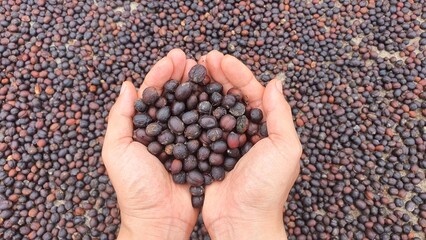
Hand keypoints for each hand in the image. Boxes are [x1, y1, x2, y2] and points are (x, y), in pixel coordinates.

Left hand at [102, 49, 199, 239]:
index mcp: (144, 128)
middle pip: (176, 97)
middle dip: (184, 76)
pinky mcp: (202, 153)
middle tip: (194, 59)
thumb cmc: (134, 188)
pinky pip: (208, 130)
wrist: (159, 220)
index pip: (153, 94)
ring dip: (201, 89)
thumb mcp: (117, 151)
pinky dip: (214, 113)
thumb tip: (128, 85)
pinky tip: (221, 99)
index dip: (163, 73)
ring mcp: (185, 141)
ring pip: (193, 109)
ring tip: (209, 72)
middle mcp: (166, 131)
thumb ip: (120, 118)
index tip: (174, 57)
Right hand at [199, 51, 301, 239]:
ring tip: (191, 72)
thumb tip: (276, 82)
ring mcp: (223, 141)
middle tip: (203, 59)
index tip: (221, 58)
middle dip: (218, 75)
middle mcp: (244, 131)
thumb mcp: (285, 149)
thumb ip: (280, 115)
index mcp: (264, 127)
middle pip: (229, 96)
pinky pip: (198, 128)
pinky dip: (191, 112)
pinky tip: (181, 99)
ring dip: (203, 89)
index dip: (237, 73)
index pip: (251, 92)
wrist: (242, 222)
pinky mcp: (205, 153)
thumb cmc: (267, 189)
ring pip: (212, 108)